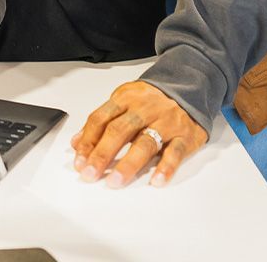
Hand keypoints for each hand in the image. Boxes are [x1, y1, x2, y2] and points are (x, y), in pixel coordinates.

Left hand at [71, 81, 207, 188]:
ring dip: (128, 163)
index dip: (88, 141)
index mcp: (127, 98)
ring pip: (145, 142)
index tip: (79, 161)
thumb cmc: (152, 99)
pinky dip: (166, 167)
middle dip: (103, 153)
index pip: (102, 118)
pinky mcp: (185, 134)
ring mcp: (166, 121)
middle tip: (90, 174)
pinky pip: (175, 151)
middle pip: (120, 130)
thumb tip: (77, 143)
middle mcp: (145, 108)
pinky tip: (157, 180)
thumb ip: (102, 121)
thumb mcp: (125, 101)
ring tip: (115, 181)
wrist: (189, 85)